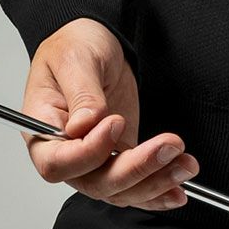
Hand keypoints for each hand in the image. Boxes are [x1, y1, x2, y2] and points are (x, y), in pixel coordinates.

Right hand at [20, 17, 200, 209]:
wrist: (97, 39)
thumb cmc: (75, 44)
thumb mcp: (75, 58)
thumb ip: (81, 93)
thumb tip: (85, 125)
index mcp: (44, 128)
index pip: (58, 163)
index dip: (88, 152)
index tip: (115, 123)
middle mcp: (66, 152)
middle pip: (95, 183)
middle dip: (136, 171)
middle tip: (169, 147)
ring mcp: (95, 158)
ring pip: (120, 189)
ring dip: (155, 182)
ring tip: (184, 166)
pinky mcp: (119, 156)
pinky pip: (135, 183)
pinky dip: (157, 190)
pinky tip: (178, 188)